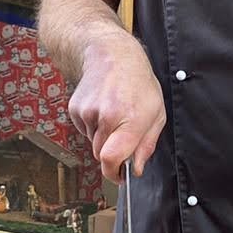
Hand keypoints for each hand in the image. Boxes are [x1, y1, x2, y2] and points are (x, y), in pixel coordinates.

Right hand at [68, 38, 166, 180]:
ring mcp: (87, 112)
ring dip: (103, 137)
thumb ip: (147, 144)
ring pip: (93, 142)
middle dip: (112, 153)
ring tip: (114, 114)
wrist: (112, 55)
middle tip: (122, 136)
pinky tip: (102, 108)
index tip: (119, 176)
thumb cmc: (139, 84)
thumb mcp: (156, 114)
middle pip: (101, 155)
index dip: (113, 173)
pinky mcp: (75, 109)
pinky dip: (93, 125)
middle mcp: (106, 116)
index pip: (111, 158)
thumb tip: (136, 168)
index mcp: (130, 119)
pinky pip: (84, 130)